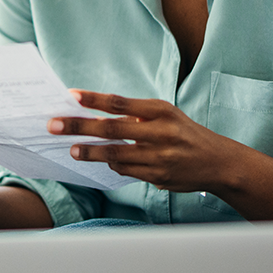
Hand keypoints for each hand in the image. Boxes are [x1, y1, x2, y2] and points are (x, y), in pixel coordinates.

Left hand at [47, 90, 237, 192]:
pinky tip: (101, 161)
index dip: (94, 99)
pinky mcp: (158, 177)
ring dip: (90, 152)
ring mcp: (159, 157)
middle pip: (111, 128)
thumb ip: (137, 116)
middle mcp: (160, 132)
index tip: (71, 95)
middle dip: (79, 126)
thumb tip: (98, 116)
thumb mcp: (167, 115)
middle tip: (54, 125)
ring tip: (72, 149)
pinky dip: (112, 165)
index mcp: (161, 110)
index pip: (120, 102)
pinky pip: (126, 170)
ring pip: (115, 154)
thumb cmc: (185, 133)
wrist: (217, 161)